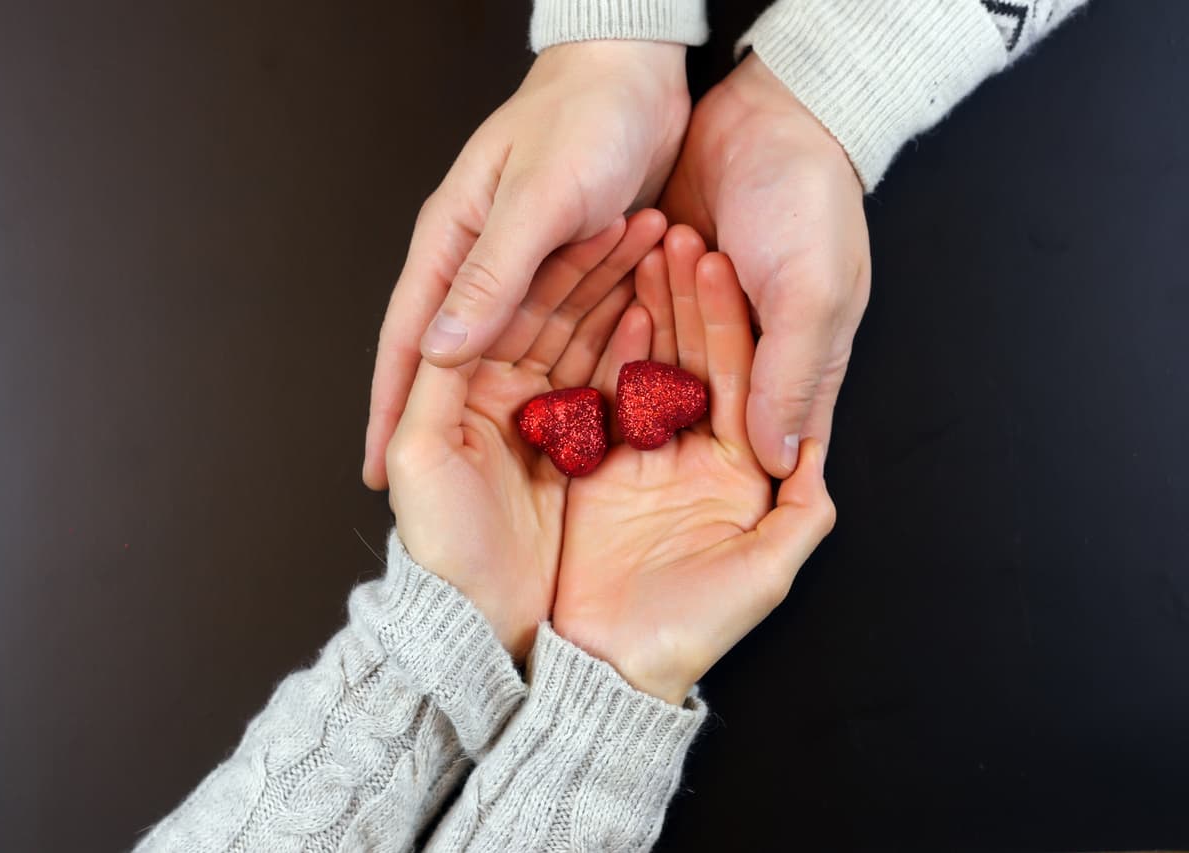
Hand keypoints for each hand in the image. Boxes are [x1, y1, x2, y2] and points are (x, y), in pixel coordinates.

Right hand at [366, 40, 690, 487]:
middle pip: (452, 360)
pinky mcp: (567, 270)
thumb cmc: (585, 116)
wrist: (638, 73)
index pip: (407, 342)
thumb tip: (436, 351)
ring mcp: (524, 269)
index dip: (387, 409)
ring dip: (513, 400)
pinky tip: (578, 407)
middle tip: (447, 488)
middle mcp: (480, 262)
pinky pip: (562, 334)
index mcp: (453, 244)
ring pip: (511, 352)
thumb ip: (491, 276)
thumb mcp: (539, 200)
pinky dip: (568, 367)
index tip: (374, 473)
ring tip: (511, 463)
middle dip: (444, 422)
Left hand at [386, 211, 665, 660]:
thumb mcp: (425, 456)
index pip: (512, 303)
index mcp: (459, 382)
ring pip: (586, 339)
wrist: (485, 627)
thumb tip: (446, 315)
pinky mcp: (578, 450)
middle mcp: (502, 390)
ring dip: (621, 295)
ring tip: (666, 252)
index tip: (605, 222)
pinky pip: (608, 388)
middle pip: (554, 313)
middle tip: (649, 226)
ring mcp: (545, 418)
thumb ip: (432, 379)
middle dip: (599, 268)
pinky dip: (633, 350)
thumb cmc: (444, 547)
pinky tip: (663, 314)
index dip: (559, 263)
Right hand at [553, 227, 835, 703]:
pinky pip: (589, 395)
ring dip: (638, 305)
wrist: (604, 674)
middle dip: (680, 296)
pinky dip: (595, 349)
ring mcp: (631, 455)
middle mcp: (684, 454)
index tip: (715, 261)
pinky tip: (598, 302)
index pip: (736, 376)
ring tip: (632, 245)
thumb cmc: (688, 632)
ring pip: (638, 362)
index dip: (727, 318)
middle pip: (686, 357)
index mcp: (734, 470)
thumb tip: (819, 454)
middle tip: (669, 233)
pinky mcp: (582, 466)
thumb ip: (800, 517)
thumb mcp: (762, 576)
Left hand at [661, 53, 869, 477]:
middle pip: (705, 401)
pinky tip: (616, 292)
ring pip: (668, 359)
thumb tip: (779, 463)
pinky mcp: (671, 288)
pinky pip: (643, 317)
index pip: (767, 441)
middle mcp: (756, 352)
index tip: (683, 489)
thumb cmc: (806, 202)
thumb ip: (792, 378)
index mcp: (802, 367)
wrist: (765, 115)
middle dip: (674, 384)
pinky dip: (633, 306)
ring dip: (652, 335)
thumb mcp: (811, 294)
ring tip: (643, 294)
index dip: (729, 471)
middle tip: (640, 374)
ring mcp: (711, 321)